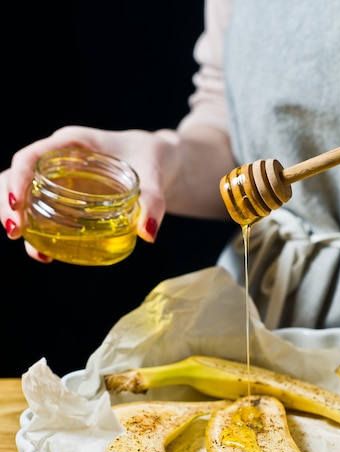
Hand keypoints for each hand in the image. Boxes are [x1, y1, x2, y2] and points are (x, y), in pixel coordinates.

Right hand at [0, 125, 179, 260]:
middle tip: (15, 233)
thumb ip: (153, 201)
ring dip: (20, 222)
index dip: (18, 178)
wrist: (157, 160)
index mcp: (72, 143)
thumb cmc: (151, 158)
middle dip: (7, 204)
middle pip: (15, 176)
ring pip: (23, 195)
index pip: (30, 156)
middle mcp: (59, 159)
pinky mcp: (66, 197)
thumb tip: (148, 233)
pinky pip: (41, 210)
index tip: (17, 204)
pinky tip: (47, 253)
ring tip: (37, 252)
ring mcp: (60, 179)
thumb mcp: (155, 174)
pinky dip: (38, 232)